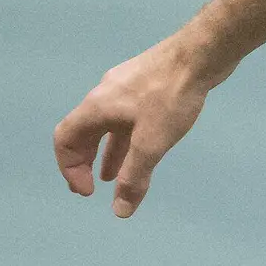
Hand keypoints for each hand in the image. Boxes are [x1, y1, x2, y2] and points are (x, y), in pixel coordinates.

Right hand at [53, 38, 216, 217]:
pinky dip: (127, 140)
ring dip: (108, 155)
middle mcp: (104, 96)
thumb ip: (134, 177)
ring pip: (107, 127)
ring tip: (113, 179)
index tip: (88, 191)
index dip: (69, 168)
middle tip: (91, 188)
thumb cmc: (172, 96)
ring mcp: (124, 90)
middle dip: (84, 163)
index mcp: (96, 107)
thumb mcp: (151, 143)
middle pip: (82, 133)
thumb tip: (120, 211)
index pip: (64, 139)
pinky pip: (126, 119)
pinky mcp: (144, 88)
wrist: (201, 54)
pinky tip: (141, 152)